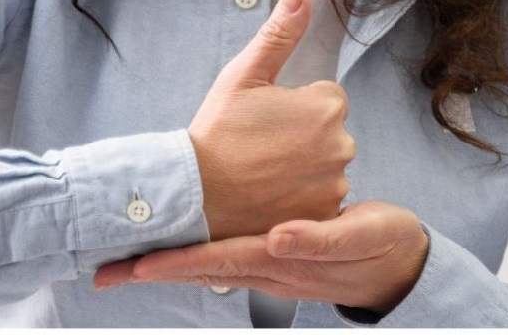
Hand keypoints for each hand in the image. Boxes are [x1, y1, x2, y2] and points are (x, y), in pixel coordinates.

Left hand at [94, 201, 429, 315]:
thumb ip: (321, 238)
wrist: (402, 264)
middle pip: (200, 268)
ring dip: (167, 263)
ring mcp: (269, 266)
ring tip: (125, 261)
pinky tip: (180, 243)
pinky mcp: (274, 256)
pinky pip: (225, 257)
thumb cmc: (382, 245)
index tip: (136, 265)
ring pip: (208, 264)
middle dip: (152, 271)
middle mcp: (268, 267)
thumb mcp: (362, 236)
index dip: (176, 262)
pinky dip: (195, 253)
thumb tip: (277, 236)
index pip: (218, 260)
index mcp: (283, 259)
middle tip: (104, 272)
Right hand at [189, 0, 355, 239]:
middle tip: (259, 147)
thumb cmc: (217, 130)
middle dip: (302, 138)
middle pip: (328, 134)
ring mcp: (335, 184)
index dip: (292, 108)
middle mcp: (342, 145)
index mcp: (327, 106)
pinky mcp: (324, 215)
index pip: (324, 99)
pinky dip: (302, 197)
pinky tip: (271, 195)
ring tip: (261, 172)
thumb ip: (280, 32)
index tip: (262, 121)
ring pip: (325, 167)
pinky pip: (321, 199)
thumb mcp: (244, 74)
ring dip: (303, 168)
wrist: (196, 193)